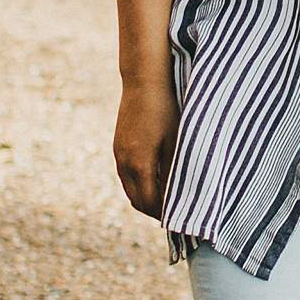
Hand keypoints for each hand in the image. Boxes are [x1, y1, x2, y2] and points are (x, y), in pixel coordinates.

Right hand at [114, 71, 177, 218]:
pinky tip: (156, 178)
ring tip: (167, 198)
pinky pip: (126, 175)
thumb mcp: (176, 141)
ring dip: (145, 197)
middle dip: (154, 210)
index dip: (164, 214)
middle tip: (175, 213)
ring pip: (130, 189)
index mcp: (140, 164)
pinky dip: (139, 184)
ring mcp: (118, 155)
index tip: (181, 218)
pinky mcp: (118, 146)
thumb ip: (175, 171)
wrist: (143, 81)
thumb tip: (179, 197)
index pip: (149, 203)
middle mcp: (124, 163)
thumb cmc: (166, 109)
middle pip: (137, 201)